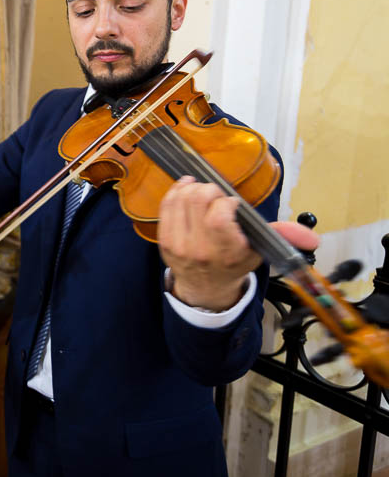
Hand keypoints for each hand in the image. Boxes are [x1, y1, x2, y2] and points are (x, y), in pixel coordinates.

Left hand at [158, 176, 319, 310]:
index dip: (227, 201)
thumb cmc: (234, 263)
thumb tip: (313, 238)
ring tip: (203, 192)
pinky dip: (176, 191)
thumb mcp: (261, 251)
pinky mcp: (164, 240)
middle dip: (211, 190)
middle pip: (198, 199)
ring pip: (181, 199)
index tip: (233, 205)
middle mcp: (200, 249)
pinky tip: (186, 189)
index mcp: (227, 252)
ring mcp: (179, 244)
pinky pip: (166, 205)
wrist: (206, 287)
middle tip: (217, 197)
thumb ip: (284, 237)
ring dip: (193, 188)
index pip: (220, 214)